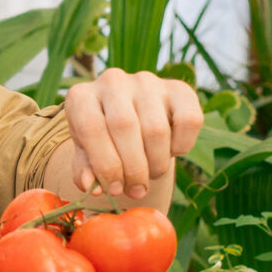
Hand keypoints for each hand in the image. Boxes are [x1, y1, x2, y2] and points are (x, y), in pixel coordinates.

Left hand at [60, 69, 203, 200]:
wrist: (134, 118)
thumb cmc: (105, 140)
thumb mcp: (87, 154)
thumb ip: (85, 170)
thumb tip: (90, 185)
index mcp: (82, 96)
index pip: (91, 127)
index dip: (105, 164)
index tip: (114, 189)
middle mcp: (113, 81)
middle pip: (125, 126)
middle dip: (133, 168)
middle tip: (137, 189)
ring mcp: (147, 82)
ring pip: (157, 129)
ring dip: (156, 163)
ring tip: (150, 173)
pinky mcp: (178, 88)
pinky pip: (189, 120)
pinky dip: (182, 146)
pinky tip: (170, 151)